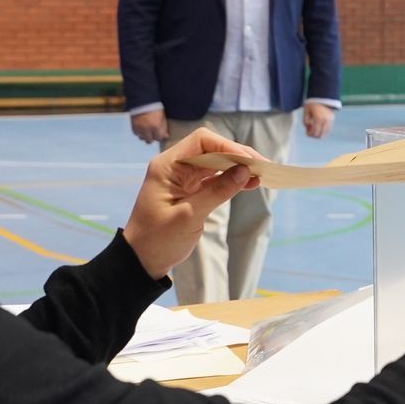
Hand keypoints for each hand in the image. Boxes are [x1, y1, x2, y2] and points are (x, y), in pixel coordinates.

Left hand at [122, 128, 264, 279]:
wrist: (141, 261)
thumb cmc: (158, 239)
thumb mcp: (189, 216)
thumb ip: (217, 191)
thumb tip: (244, 171)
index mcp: (168, 166)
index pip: (202, 142)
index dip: (228, 147)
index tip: (249, 160)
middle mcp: (175, 167)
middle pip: (212, 149)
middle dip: (237, 156)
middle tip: (263, 167)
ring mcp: (183, 178)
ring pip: (216, 163)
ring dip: (237, 168)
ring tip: (261, 175)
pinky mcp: (190, 191)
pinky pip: (214, 179)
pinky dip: (231, 180)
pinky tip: (249, 184)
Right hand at [129, 110, 168, 144]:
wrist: (142, 99)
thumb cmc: (155, 106)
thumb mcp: (162, 116)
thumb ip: (164, 127)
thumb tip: (166, 137)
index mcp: (156, 126)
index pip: (159, 138)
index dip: (160, 136)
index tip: (160, 134)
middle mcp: (147, 129)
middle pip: (149, 141)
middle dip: (152, 137)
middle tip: (153, 132)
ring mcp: (139, 128)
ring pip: (142, 138)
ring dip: (145, 135)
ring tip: (147, 129)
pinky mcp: (133, 126)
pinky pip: (136, 134)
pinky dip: (139, 132)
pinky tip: (141, 126)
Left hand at [302, 100, 335, 138]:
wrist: (323, 95)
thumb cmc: (312, 102)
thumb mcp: (306, 111)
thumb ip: (305, 121)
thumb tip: (308, 129)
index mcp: (318, 119)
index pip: (314, 133)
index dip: (309, 134)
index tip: (306, 132)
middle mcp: (325, 121)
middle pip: (320, 135)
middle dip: (314, 135)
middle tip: (310, 131)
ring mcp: (330, 120)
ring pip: (325, 133)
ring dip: (319, 133)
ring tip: (314, 128)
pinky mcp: (332, 119)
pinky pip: (328, 129)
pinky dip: (324, 130)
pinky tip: (319, 126)